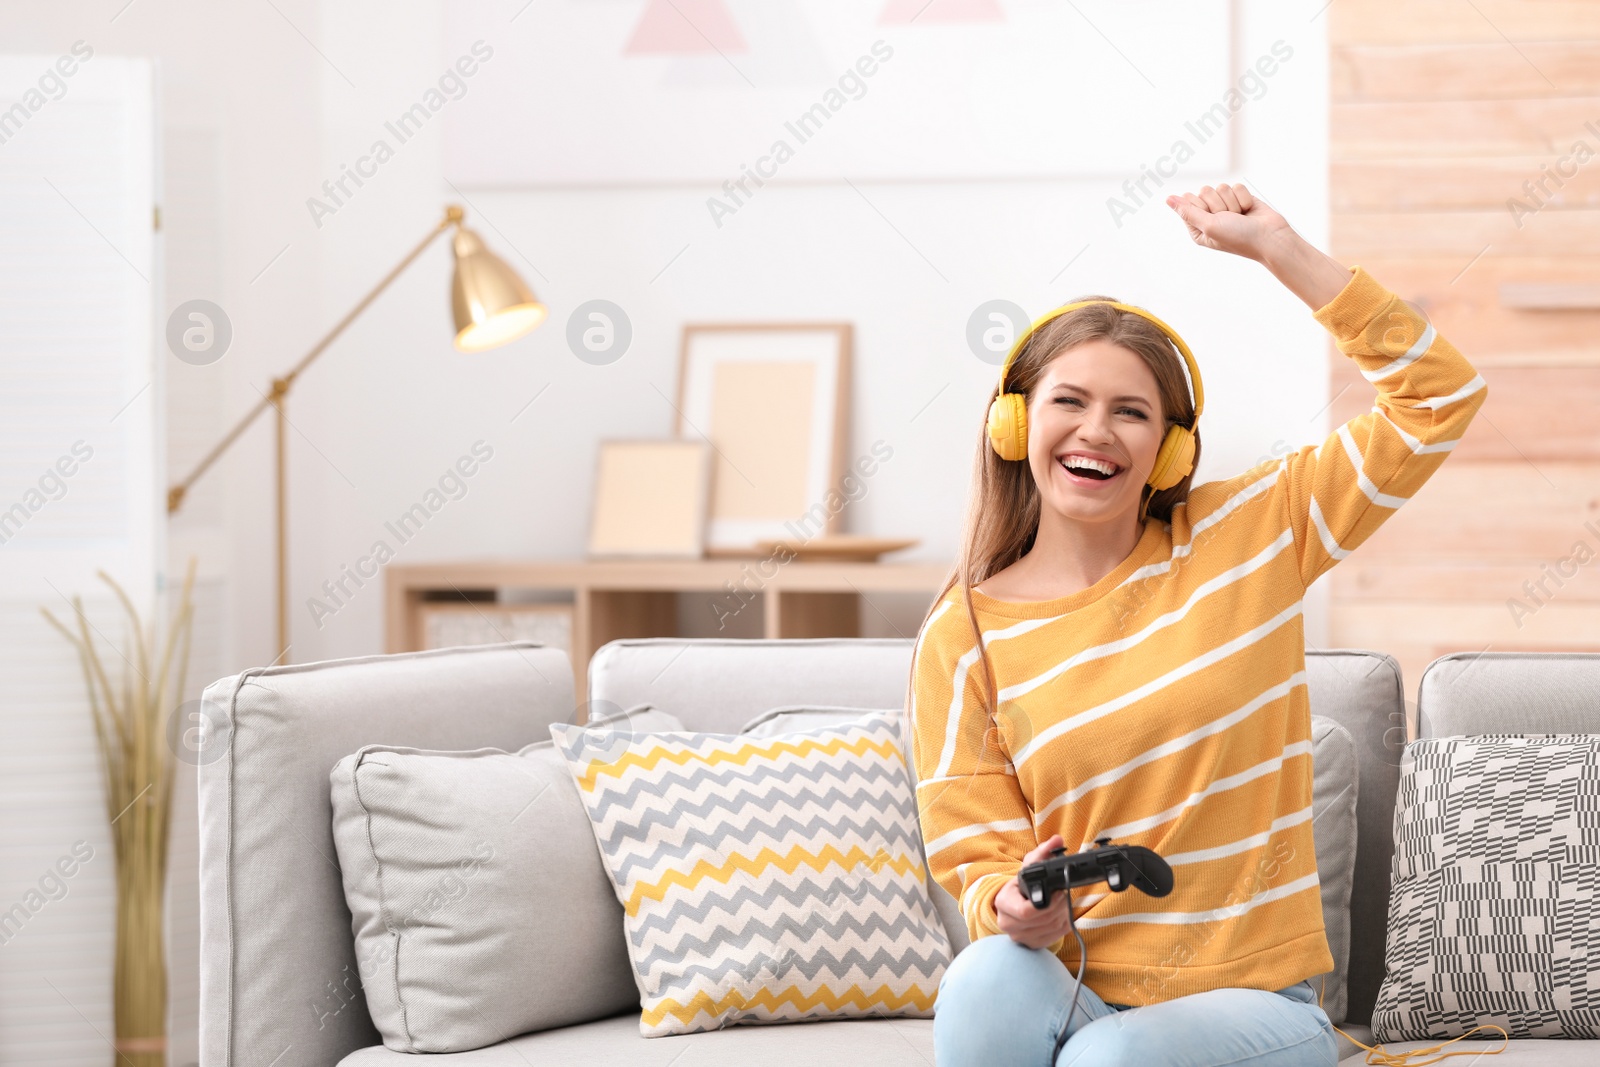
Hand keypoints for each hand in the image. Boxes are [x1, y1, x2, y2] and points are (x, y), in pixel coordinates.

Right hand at [994, 835, 1077, 949]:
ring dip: (1062, 915)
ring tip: (1062, 903)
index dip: (1047, 904)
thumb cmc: (1020, 886)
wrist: (1012, 906)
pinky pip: (1054, 937)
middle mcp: (1008, 923)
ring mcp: (1020, 937)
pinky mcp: (1032, 944)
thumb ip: (1042, 853)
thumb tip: (1057, 840)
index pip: (1026, 912)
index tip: (1058, 892)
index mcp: (1004, 903)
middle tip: (1063, 895)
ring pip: (1051, 929)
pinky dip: (1062, 925)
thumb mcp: (1027, 867)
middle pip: (1043, 920)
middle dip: (1058, 907)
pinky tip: (1060, 914)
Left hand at [1166, 183, 1292, 261]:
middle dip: (1219, 204)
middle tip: (1229, 219)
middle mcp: (1209, 216)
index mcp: (1197, 226)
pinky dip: (1244, 198)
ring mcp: (1226, 206)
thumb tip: (1168, 199)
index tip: (1212, 218)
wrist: (1270, 237)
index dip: (1201, 206)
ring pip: (1221, 187)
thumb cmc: (1238, 237)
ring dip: (1232, 202)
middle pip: (1204, 191)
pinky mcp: (1240, 198)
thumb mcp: (1208, 226)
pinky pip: (1237, 186)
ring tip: (1240, 217)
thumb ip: (1187, 211)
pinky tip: (1248, 211)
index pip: (1187, 200)